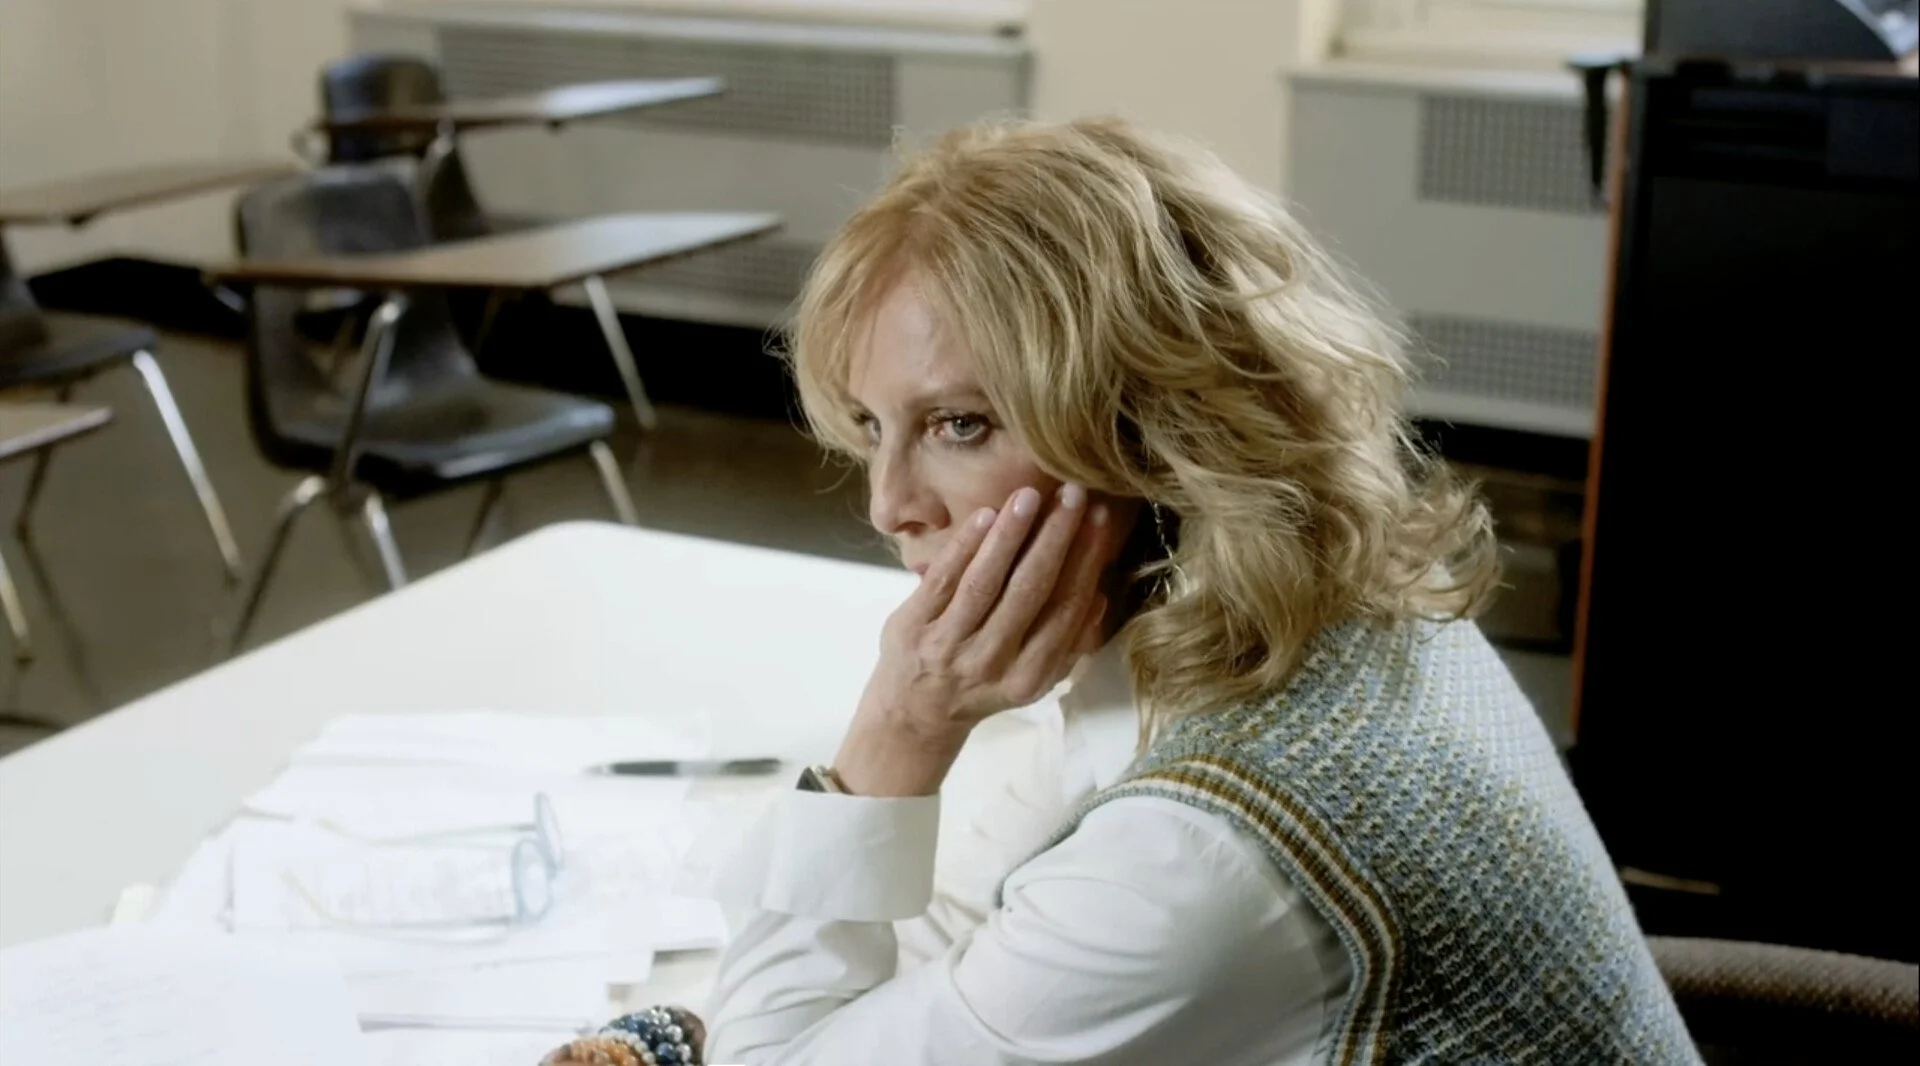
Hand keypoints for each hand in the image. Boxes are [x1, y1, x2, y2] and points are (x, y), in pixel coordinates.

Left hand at [836, 483, 1111, 795]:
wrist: (916, 711)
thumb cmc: (983, 685)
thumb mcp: (1032, 678)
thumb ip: (1069, 643)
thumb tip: (1101, 595)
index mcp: (1029, 677)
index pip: (1065, 610)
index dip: (1085, 561)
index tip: (1099, 518)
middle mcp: (991, 662)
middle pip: (1030, 591)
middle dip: (1056, 538)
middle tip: (1074, 493)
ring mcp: (948, 644)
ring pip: (985, 582)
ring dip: (1010, 535)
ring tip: (1030, 495)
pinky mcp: (912, 626)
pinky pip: (943, 579)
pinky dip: (966, 546)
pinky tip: (987, 515)